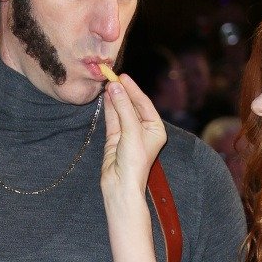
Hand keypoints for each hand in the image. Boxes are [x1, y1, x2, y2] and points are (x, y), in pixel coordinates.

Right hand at [101, 74, 166, 203]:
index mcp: (155, 128)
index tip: (123, 77)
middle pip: (132, 105)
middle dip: (123, 92)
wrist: (121, 185)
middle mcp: (143, 130)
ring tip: (107, 83)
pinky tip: (105, 96)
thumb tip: (114, 87)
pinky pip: (113, 119)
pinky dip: (109, 108)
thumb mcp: (131, 132)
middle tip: (112, 77)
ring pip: (121, 110)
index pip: (144, 103)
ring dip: (115, 98)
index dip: (133, 90)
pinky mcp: (115, 138)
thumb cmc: (134, 162)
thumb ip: (123, 108)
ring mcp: (129, 133)